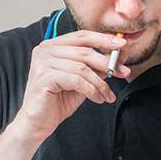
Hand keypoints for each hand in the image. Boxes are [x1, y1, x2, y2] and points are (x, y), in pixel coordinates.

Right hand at [14, 30, 128, 140]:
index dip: (103, 39)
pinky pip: (76, 80)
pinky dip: (91, 90)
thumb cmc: (57, 100)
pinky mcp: (44, 78)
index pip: (82, 36)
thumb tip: (118, 57)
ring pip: (82, 68)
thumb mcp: (81, 80)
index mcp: (52, 46)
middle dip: (107, 63)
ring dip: (100, 83)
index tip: (122, 45)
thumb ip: (95, 67)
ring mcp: (42, 63)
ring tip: (107, 95)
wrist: (38, 123)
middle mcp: (45, 50)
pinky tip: (97, 99)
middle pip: (84, 51)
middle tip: (123, 73)